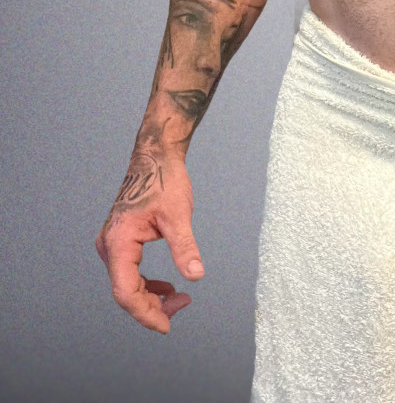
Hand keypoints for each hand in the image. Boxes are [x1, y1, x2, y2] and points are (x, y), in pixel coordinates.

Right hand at [96, 150, 204, 333]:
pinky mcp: (121, 241)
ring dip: (150, 296)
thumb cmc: (163, 180)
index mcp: (118, 243)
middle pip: (125, 292)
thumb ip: (184, 247)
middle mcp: (109, 246)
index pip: (126, 292)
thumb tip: (196, 275)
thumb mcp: (178, 215)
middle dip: (152, 306)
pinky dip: (147, 283)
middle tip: (182, 306)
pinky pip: (129, 272)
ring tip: (178, 299)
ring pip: (127, 284)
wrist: (155, 157)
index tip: (166, 326)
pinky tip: (166, 286)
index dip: (146, 313)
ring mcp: (113, 244)